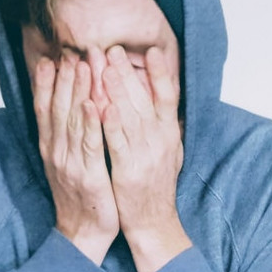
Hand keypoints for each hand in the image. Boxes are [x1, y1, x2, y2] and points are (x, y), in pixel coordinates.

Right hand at [32, 53, 118, 264]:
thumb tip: (68, 110)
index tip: (51, 57)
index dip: (47, 83)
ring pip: (72, 120)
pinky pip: (90, 145)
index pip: (45, 109)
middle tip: (70, 51)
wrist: (82, 234)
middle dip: (64, 78)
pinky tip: (93, 103)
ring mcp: (70, 163)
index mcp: (51, 148)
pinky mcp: (89, 175)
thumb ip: (66, 138)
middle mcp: (56, 152)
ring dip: (77, 91)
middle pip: (57, 108)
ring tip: (82, 65)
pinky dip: (90, 123)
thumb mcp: (67, 164)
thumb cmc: (81, 197)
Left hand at [101, 45, 190, 271]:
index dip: (161, 73)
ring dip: (116, 90)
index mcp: (170, 135)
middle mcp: (161, 142)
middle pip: (144, 100)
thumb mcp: (169, 153)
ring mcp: (145, 156)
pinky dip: (110, 124)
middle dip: (127, 72)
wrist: (153, 223)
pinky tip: (101, 105)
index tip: (152, 50)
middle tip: (111, 48)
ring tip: (103, 65)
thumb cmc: (156, 187)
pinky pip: (118, 143)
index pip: (168, 97)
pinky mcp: (128, 171)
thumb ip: (164, 127)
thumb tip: (164, 100)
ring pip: (130, 116)